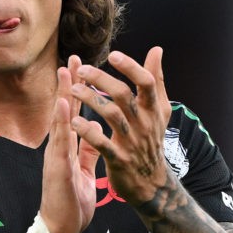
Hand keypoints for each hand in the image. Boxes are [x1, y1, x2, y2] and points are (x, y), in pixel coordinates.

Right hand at [39, 55, 99, 232]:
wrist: (61, 227)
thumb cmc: (71, 200)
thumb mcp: (83, 169)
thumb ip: (88, 149)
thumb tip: (98, 131)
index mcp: (70, 146)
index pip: (76, 113)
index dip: (79, 90)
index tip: (83, 66)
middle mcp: (61, 146)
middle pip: (66, 109)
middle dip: (69, 82)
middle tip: (72, 57)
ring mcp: (57, 155)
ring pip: (60, 120)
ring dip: (63, 94)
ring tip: (65, 71)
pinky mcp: (57, 167)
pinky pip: (61, 142)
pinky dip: (62, 122)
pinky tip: (64, 104)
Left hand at [69, 47, 172, 206]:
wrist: (152, 183)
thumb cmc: (152, 140)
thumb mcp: (159, 110)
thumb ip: (156, 79)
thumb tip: (157, 50)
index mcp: (153, 110)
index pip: (147, 83)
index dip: (131, 67)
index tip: (113, 55)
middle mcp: (144, 124)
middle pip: (124, 96)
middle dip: (102, 80)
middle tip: (82, 70)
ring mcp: (132, 142)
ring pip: (111, 115)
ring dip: (90, 100)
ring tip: (73, 90)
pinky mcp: (119, 160)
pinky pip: (102, 143)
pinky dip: (88, 131)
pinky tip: (74, 121)